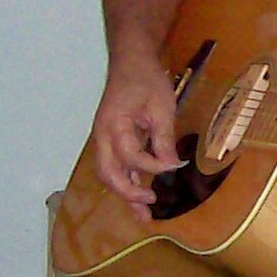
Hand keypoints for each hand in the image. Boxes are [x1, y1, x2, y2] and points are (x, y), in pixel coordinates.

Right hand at [89, 54, 182, 221]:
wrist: (131, 60)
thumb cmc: (145, 79)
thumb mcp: (161, 105)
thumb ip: (164, 137)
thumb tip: (172, 165)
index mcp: (113, 124)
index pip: (129, 155)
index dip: (151, 165)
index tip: (173, 165)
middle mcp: (103, 136)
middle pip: (108, 173)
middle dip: (127, 192)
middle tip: (150, 203)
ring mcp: (105, 139)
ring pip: (109, 173)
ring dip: (125, 194)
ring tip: (143, 215)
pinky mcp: (112, 141)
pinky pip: (116, 166)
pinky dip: (127, 181)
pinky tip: (139, 195)